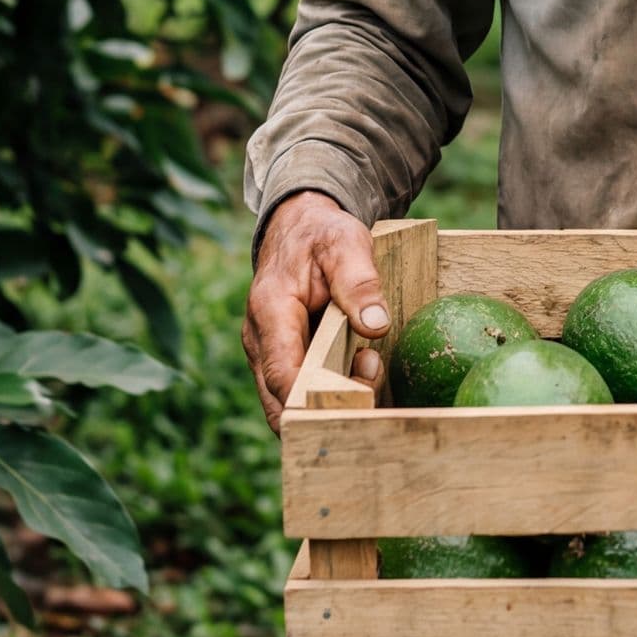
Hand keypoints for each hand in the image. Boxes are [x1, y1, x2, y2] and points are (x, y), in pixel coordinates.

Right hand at [242, 190, 387, 432]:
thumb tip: (377, 326)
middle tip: (371, 384)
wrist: (298, 229)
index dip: (309, 399)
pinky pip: (297, 393)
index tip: (349, 405)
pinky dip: (327, 395)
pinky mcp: (279, 360)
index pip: (280, 372)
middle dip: (326, 408)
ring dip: (330, 401)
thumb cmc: (321, 236)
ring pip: (288, 403)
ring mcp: (266, 355)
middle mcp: (260, 341)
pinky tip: (360, 371)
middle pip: (281, 401)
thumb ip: (359, 282)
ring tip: (369, 363)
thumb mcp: (346, 244)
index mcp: (270, 310)